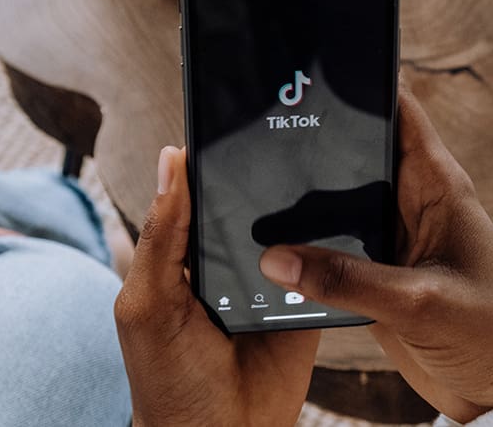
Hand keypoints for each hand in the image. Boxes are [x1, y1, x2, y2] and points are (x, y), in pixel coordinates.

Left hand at [114, 147, 320, 426]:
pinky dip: (331, 245)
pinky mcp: (306, 301)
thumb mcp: (148, 303)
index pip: (197, 191)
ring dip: (303, 206)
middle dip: (264, 174)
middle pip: (249, 202)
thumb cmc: (167, 378)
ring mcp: (270, 280)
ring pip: (290, 227)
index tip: (233, 115)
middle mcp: (226, 260)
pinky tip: (344, 219)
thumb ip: (161, 238)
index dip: (210, 156)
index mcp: (183, 255)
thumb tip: (170, 160)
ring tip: (323, 162)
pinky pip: (322, 264)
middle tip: (288, 129)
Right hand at [260, 89, 492, 421]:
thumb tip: (277, 258)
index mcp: (437, 185)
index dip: (358, 83)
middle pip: (355, 151)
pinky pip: (331, 245)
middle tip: (258, 133)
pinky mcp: (375, 271)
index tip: (308, 70)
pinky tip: (269, 248)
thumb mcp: (420, 302)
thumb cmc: (490, 334)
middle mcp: (411, 201)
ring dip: (303, 201)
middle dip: (313, 142)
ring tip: (249, 192)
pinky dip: (305, 245)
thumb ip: (349, 280)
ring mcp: (390, 236)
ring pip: (336, 200)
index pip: (397, 110)